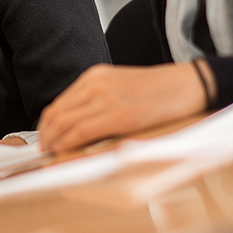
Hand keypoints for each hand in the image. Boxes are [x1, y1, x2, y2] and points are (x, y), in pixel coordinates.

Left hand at [38, 63, 209, 152]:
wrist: (188, 84)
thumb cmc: (159, 91)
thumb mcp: (120, 88)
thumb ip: (98, 102)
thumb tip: (77, 129)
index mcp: (95, 76)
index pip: (58, 104)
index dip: (46, 126)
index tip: (45, 140)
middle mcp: (96, 84)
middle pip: (56, 114)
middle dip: (45, 137)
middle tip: (44, 153)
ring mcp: (107, 98)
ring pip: (64, 123)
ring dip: (53, 142)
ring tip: (52, 156)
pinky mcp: (120, 114)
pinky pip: (82, 131)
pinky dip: (67, 144)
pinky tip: (64, 152)